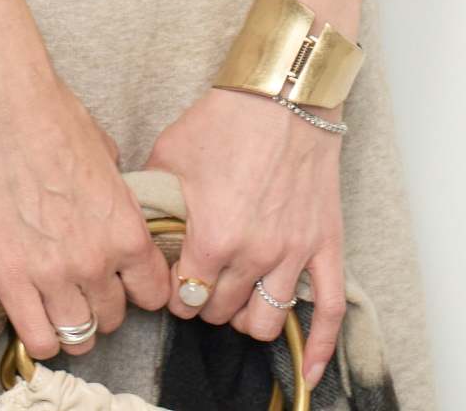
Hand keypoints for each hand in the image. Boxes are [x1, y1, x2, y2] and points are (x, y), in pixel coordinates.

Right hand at [0, 65, 172, 361]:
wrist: (7, 110)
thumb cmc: (57, 120)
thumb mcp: (109, 160)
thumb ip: (118, 200)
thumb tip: (116, 210)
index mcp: (126, 231)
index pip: (152, 294)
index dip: (138, 288)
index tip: (124, 280)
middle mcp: (96, 261)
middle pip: (113, 317)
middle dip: (103, 301)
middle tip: (85, 283)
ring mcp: (52, 274)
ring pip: (79, 335)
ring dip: (74, 323)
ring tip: (61, 304)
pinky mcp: (10, 279)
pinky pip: (38, 339)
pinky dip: (42, 335)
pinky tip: (37, 313)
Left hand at [144, 87, 345, 391]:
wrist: (285, 93)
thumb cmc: (227, 117)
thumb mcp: (171, 152)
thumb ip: (151, 197)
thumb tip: (135, 224)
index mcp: (213, 235)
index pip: (185, 296)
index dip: (175, 293)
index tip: (173, 283)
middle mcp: (254, 253)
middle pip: (222, 311)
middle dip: (206, 303)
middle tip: (201, 286)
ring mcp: (293, 253)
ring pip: (266, 321)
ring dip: (246, 319)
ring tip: (235, 302)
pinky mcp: (325, 246)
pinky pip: (330, 311)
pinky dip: (320, 348)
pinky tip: (309, 371)